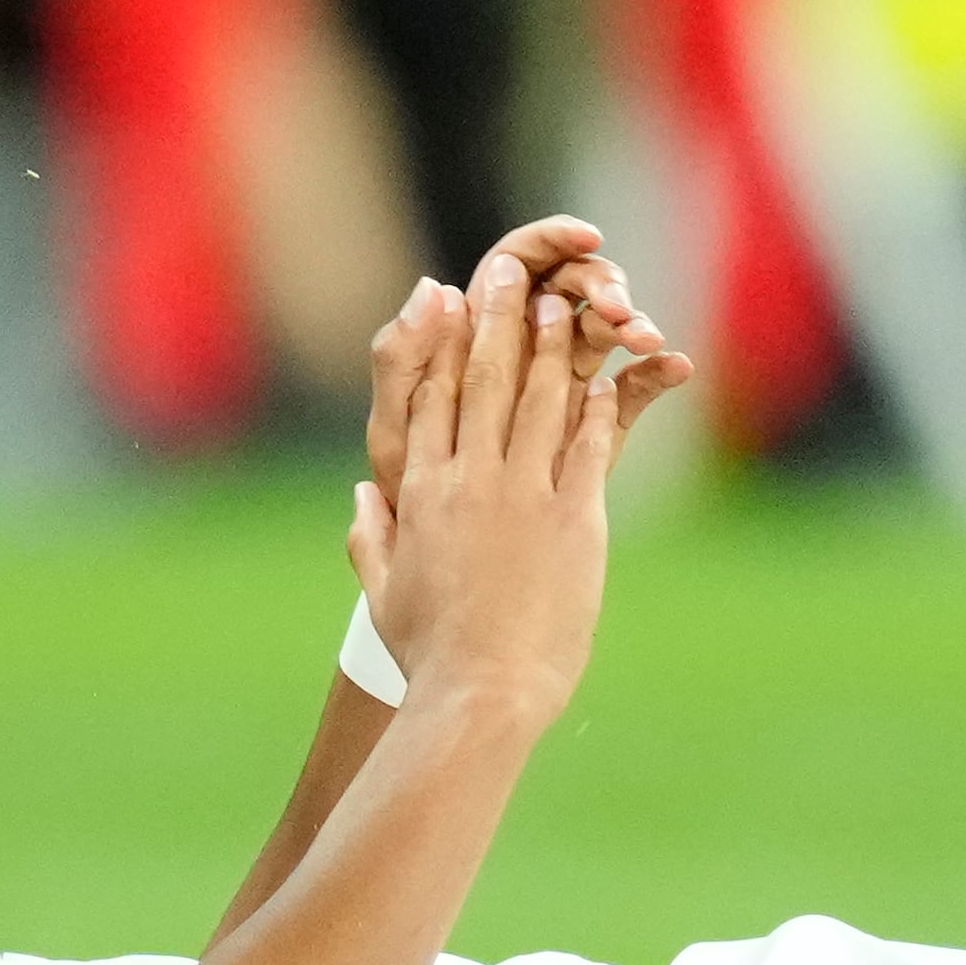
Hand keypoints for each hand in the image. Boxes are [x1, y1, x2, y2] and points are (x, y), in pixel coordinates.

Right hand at [347, 257, 689, 722]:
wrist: (481, 692)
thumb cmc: (431, 656)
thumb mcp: (385, 594)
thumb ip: (370, 538)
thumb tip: (360, 498)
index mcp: (422, 493)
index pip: (429, 399)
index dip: (438, 342)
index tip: (443, 299)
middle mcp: (470, 481)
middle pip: (484, 381)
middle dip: (497, 319)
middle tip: (507, 272)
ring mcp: (523, 496)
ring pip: (539, 401)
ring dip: (552, 348)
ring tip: (564, 307)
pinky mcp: (573, 520)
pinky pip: (587, 448)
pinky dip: (596, 408)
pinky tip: (606, 377)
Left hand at [361, 216, 690, 508]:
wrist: (445, 570)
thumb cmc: (405, 489)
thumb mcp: (393, 424)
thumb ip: (401, 358)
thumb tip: (434, 288)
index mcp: (476, 324)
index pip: (520, 259)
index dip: (554, 238)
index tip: (586, 235)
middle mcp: (524, 343)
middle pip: (573, 288)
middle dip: (600, 287)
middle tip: (619, 305)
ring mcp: (563, 381)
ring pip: (607, 332)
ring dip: (633, 326)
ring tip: (646, 338)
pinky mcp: (595, 422)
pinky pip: (631, 388)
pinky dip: (655, 374)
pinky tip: (677, 367)